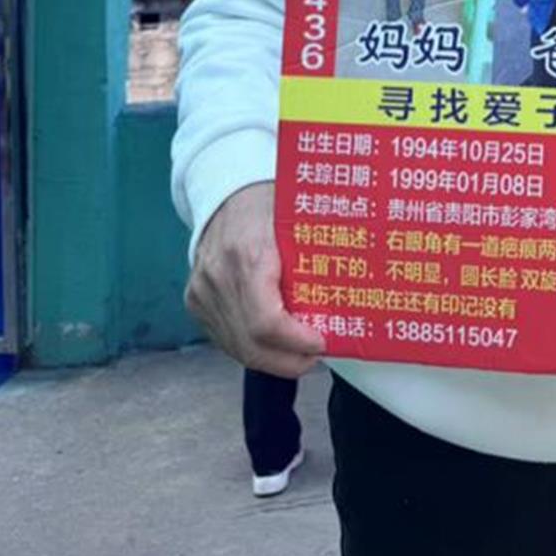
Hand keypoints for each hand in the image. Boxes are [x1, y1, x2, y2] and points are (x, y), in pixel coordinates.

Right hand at [185, 181, 324, 376]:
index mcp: (249, 254)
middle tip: (317, 356)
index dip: (295, 342)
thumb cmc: (269, 205)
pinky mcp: (194, 301)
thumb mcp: (299, 221)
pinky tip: (275, 344)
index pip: (266, 321)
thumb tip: (361, 285)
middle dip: (288, 360)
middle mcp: (219, 277)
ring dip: (272, 359)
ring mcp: (202, 292)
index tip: (322, 342)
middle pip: (251, 344)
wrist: (225, 194)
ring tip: (301, 353)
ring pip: (237, 347)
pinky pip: (225, 338)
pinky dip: (252, 347)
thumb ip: (321, 253)